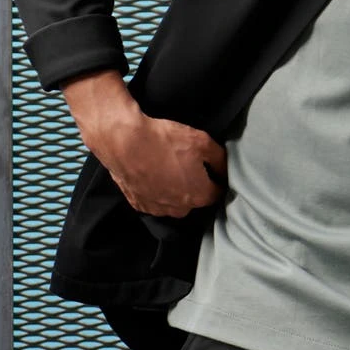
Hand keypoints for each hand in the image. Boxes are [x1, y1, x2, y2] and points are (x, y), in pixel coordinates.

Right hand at [61, 68, 228, 217]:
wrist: (124, 142)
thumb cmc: (166, 141)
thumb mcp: (202, 141)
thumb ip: (219, 159)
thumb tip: (225, 169)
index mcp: (198, 195)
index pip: (216, 194)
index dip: (218, 181)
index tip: (215, 171)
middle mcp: (179, 208)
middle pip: (195, 201)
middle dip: (197, 187)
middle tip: (191, 167)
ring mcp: (156, 208)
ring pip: (174, 204)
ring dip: (176, 192)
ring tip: (171, 171)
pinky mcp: (138, 204)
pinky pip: (155, 202)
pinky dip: (157, 192)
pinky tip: (154, 176)